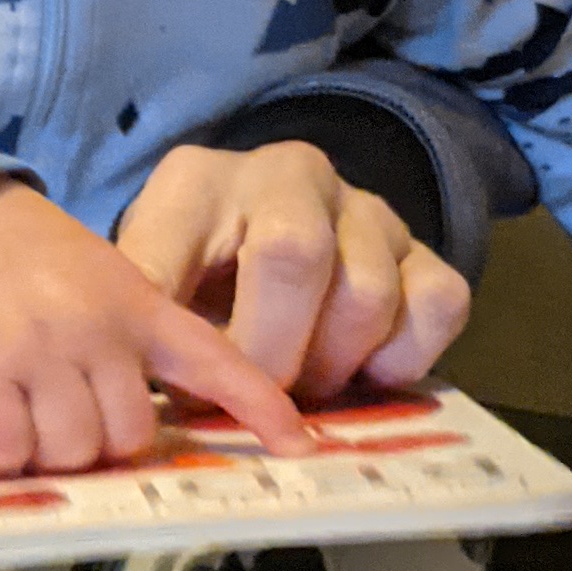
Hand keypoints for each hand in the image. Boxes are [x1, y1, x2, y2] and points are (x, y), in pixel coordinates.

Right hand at [0, 180, 311, 477]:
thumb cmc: (35, 265)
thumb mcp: (108, 282)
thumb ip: (139, 343)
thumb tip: (150, 426)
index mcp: (139, 305)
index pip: (213, 360)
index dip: (258, 407)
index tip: (297, 445)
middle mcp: (97, 329)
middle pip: (130, 437)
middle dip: (102, 442)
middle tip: (68, 412)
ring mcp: (38, 352)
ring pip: (72, 452)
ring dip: (48, 452)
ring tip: (25, 413)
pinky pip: (7, 452)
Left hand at [114, 140, 471, 400]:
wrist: (266, 241)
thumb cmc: (197, 278)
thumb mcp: (149, 289)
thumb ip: (143, 324)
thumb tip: (130, 392)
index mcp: (199, 183)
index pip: (182, 250)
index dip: (184, 336)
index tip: (187, 391)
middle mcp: (288, 175)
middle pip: (294, 256)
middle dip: (272, 353)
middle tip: (258, 395)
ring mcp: (365, 208)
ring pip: (369, 292)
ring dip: (335, 364)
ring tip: (305, 383)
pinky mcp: (424, 249)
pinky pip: (440, 303)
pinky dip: (404, 358)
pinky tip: (365, 371)